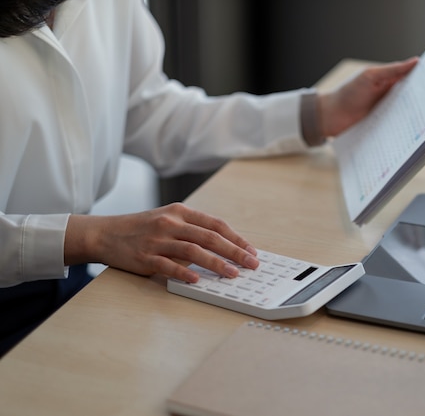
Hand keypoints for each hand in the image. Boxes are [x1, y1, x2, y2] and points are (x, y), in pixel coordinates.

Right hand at [64, 203, 258, 282]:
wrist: (105, 233)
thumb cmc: (142, 229)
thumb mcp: (168, 219)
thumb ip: (192, 229)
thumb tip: (224, 246)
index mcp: (180, 212)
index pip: (215, 224)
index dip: (236, 238)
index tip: (251, 251)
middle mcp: (171, 223)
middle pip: (209, 237)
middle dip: (234, 252)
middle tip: (251, 264)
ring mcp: (157, 240)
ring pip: (193, 251)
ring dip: (216, 264)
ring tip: (232, 275)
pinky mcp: (145, 257)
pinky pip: (169, 266)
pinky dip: (185, 273)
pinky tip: (198, 281)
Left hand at [318, 57, 417, 137]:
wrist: (330, 117)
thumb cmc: (348, 93)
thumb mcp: (370, 77)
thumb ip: (392, 70)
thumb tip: (416, 61)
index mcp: (390, 80)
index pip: (413, 77)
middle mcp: (391, 95)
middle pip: (413, 96)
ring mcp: (388, 111)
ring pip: (407, 112)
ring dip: (416, 115)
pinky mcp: (384, 125)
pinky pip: (398, 125)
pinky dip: (405, 127)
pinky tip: (415, 131)